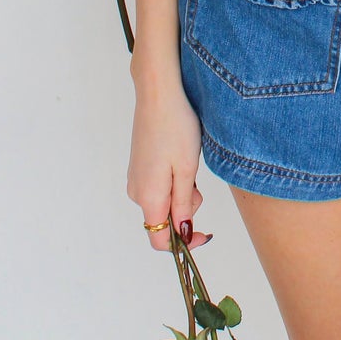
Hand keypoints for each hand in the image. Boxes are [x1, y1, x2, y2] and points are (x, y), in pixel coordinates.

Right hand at [127, 77, 212, 251]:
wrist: (158, 94)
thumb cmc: (176, 127)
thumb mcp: (187, 170)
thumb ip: (183, 206)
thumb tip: (183, 233)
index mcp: (149, 197)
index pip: (160, 240)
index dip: (184, 245)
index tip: (205, 234)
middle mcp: (137, 192)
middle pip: (164, 220)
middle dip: (186, 210)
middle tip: (199, 183)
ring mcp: (136, 178)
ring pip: (163, 202)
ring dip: (182, 193)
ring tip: (189, 163)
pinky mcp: (139, 166)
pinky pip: (158, 187)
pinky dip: (174, 181)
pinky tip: (179, 157)